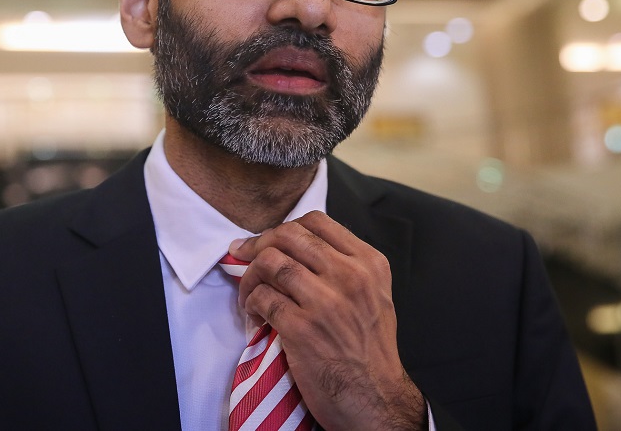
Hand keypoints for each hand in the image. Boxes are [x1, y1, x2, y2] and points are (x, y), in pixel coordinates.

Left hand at [230, 211, 425, 430]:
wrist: (376, 398)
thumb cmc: (371, 350)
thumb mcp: (374, 295)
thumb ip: (346, 266)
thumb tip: (297, 248)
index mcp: (369, 263)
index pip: (316, 222)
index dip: (283, 228)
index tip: (267, 242)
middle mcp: (350, 276)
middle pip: (288, 236)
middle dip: (258, 244)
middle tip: (244, 257)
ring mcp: (325, 302)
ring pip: (269, 262)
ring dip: (249, 277)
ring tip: (249, 293)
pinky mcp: (302, 329)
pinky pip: (262, 298)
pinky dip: (250, 304)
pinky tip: (255, 316)